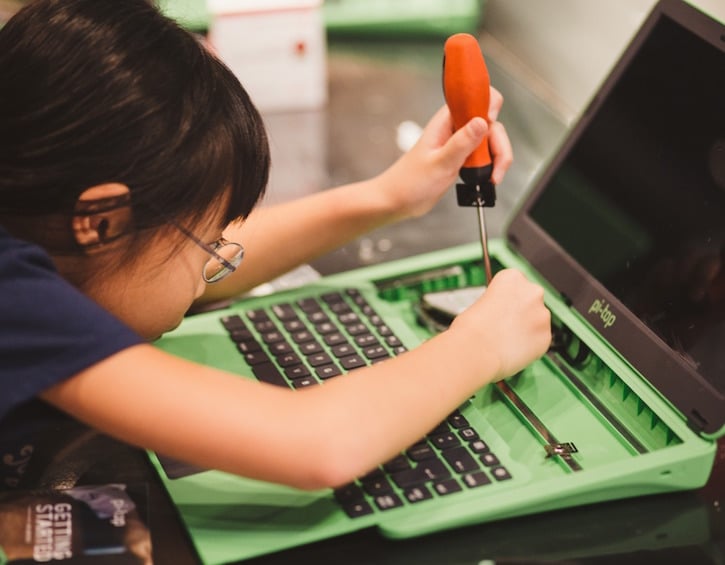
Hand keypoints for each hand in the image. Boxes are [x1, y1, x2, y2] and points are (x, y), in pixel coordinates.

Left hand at [375, 87, 512, 219]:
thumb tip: (482, 122)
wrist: (398, 200)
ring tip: (491, 177)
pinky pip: (485, 155)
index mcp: (446, 121)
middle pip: (491, 123)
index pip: (475, 96)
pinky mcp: (463, 157)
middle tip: (494, 168)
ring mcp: (460, 142)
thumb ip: (461, 143)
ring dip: (497, 158)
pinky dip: (491, 166)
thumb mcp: (439, 164)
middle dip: (498, 145)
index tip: (491, 124)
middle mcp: (455, 128)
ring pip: (491, 140)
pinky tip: (486, 178)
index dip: (488, 104)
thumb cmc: (409, 182)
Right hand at [450, 269, 550, 380]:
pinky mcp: (546, 336)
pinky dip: (530, 344)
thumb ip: (498, 302)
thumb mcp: (480, 302)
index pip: (515, 282)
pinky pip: (539, 339)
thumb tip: (504, 312)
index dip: (507, 297)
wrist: (476, 350)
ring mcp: (542, 315)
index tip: (501, 306)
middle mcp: (532, 292)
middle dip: (521, 311)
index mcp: (513, 277)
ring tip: (507, 339)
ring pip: (537, 320)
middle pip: (530, 299)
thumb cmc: (471, 327)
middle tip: (505, 324)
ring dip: (527, 327)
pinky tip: (513, 348)